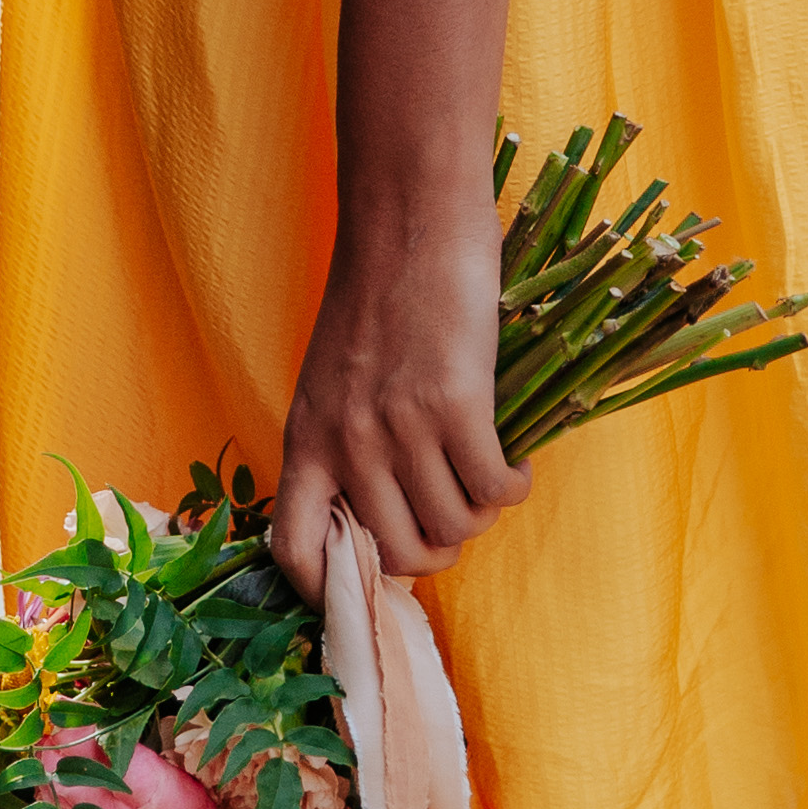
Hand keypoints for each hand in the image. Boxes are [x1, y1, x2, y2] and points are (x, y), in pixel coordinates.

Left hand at [271, 194, 529, 595]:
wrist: (409, 217)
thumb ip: (345, 443)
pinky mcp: (455, 406)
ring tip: (488, 477)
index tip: (371, 584)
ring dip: (482, 514)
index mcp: (305, 438)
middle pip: (397, 557)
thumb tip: (386, 516)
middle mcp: (345, 443)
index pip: (293, 551)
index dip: (332, 590)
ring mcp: (398, 427)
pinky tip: (514, 462)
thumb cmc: (380, 290)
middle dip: (438, 551)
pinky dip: (513, 486)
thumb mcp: (334, 378)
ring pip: (454, 527)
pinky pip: (494, 489)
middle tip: (456, 516)